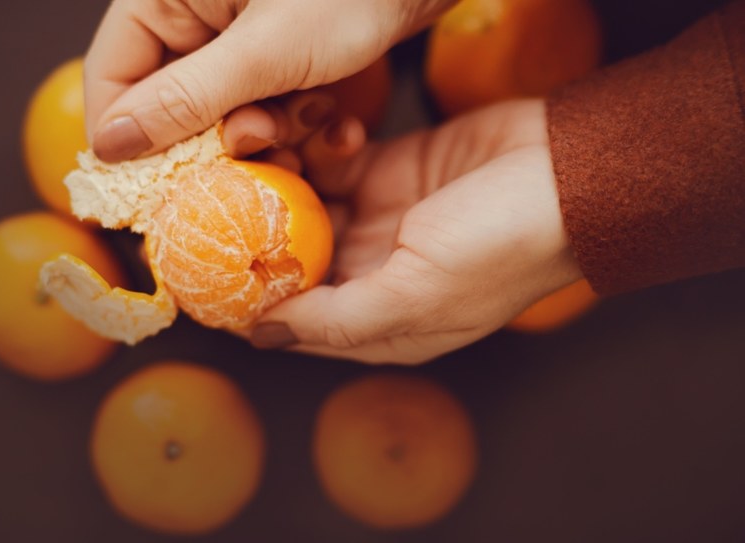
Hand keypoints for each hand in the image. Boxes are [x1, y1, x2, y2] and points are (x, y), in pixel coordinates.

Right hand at [84, 0, 455, 161]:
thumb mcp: (265, 50)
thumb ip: (187, 100)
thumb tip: (111, 146)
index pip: (112, 74)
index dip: (130, 137)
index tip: (159, 187)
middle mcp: (198, 14)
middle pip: (175, 103)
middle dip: (225, 137)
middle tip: (266, 138)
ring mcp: (245, 35)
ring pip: (230, 114)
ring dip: (275, 134)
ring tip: (313, 117)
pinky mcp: (286, 53)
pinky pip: (273, 106)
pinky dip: (303, 123)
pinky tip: (339, 124)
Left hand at [229, 98, 582, 363]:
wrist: (568, 170)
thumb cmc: (504, 246)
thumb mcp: (417, 296)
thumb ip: (337, 321)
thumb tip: (261, 335)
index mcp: (380, 323)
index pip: (294, 321)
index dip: (247, 299)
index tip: (200, 271)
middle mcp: (372, 276)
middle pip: (290, 259)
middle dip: (253, 229)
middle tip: (213, 192)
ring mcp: (377, 221)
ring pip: (301, 205)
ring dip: (280, 179)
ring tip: (265, 147)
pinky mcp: (385, 171)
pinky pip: (329, 162)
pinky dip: (316, 147)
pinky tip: (318, 132)